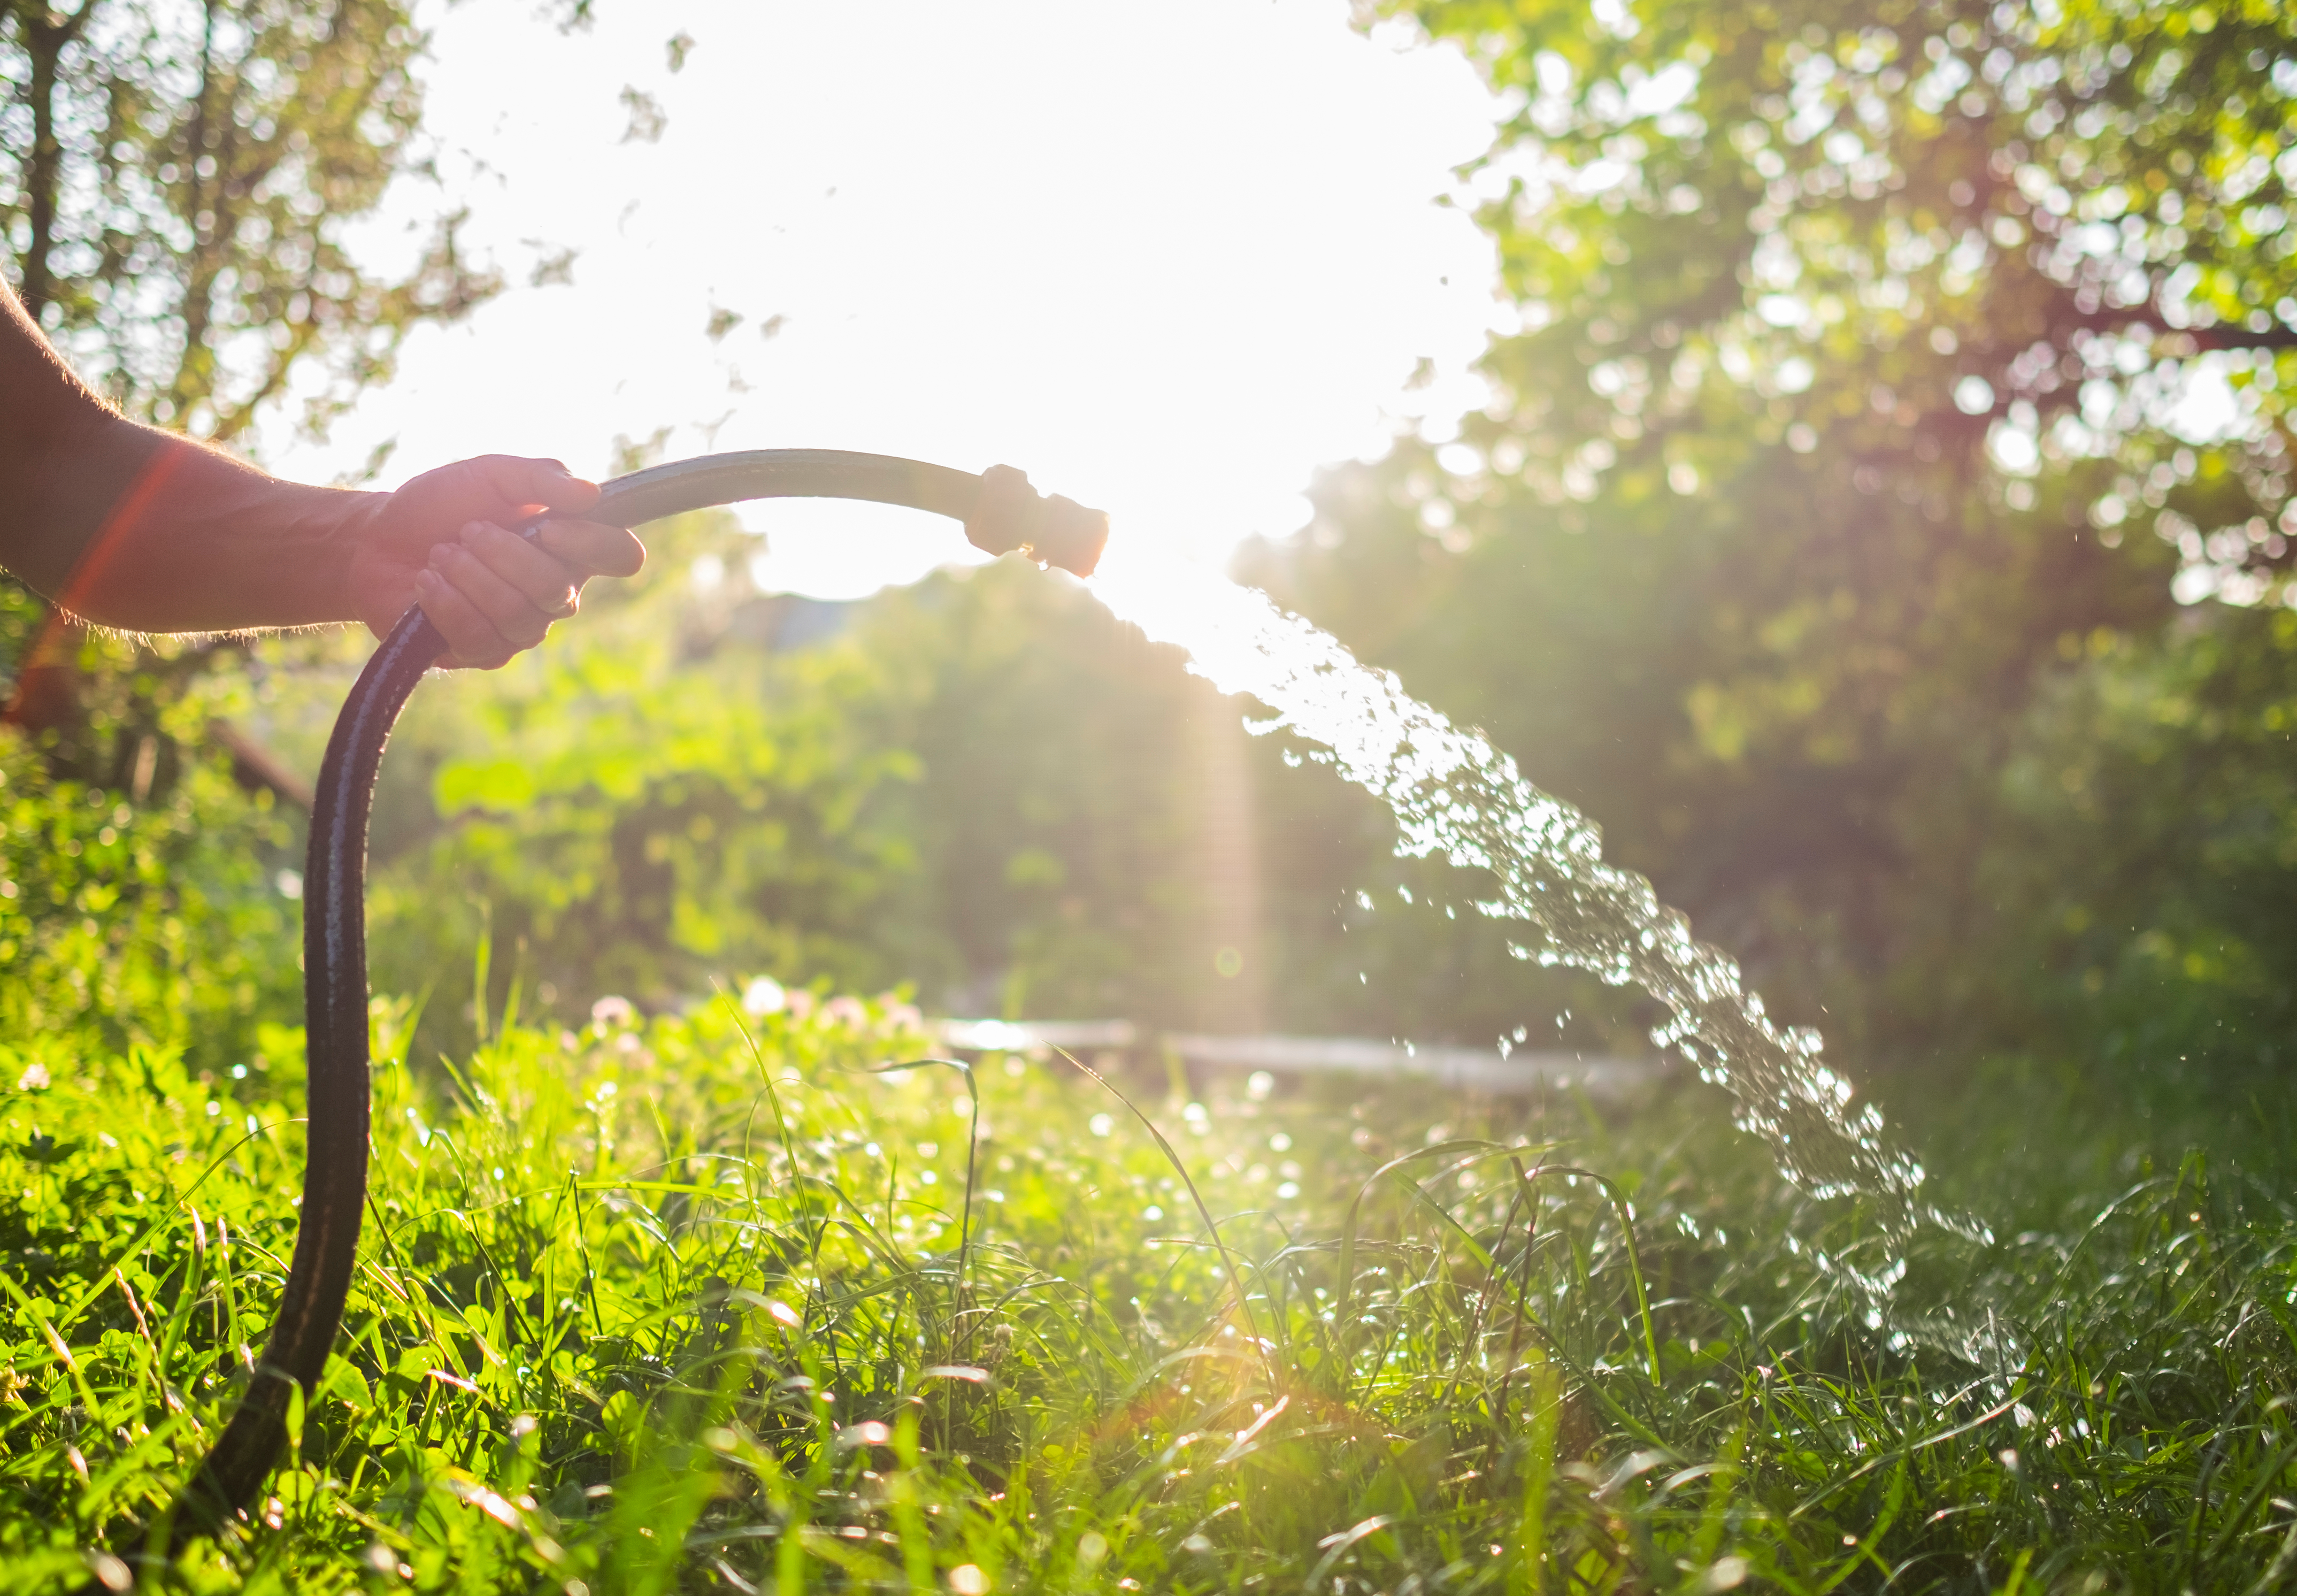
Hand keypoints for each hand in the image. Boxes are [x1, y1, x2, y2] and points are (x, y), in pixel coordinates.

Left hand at [345, 455, 644, 667]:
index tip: (551, 527)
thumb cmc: (441, 503)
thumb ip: (542, 477)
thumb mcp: (490, 473)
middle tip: (467, 531)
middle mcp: (554, 592)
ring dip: (471, 577)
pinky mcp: (481, 652)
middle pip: (560, 590)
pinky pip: (480, 638)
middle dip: (506, 555)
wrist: (376, 538)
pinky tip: (426, 582)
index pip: (621, 556)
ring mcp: (520, 627)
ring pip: (519, 617)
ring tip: (440, 554)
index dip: (594, 546)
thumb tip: (592, 494)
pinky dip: (447, 603)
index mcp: (569, 546)